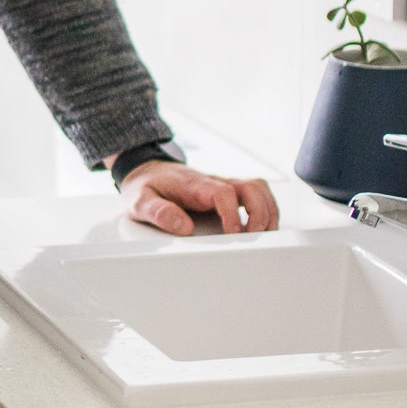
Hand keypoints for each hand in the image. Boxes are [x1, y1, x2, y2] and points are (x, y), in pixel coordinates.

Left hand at [117, 160, 279, 236]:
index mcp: (193, 185)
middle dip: (259, 212)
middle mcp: (212, 182)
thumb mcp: (140, 201)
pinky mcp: (227, 191)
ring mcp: (222, 185)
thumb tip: (183, 227)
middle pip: (250, 187)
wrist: (145, 171)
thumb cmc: (144, 187)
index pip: (222, 193)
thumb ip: (158, 213)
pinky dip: (265, 208)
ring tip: (265, 234)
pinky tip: (262, 226)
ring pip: (257, 188)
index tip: (233, 233)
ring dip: (267, 210)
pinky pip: (255, 193)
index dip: (232, 213)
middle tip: (254, 237)